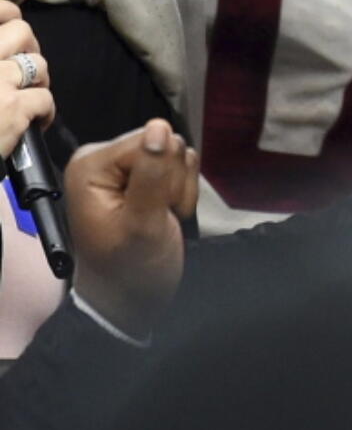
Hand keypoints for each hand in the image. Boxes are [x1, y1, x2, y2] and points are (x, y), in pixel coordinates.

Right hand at [0, 0, 52, 157]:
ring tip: (30, 93)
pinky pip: (45, 98)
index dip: (7, 13)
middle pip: (22, 32)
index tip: (10, 21)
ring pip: (38, 65)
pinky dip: (46, 112)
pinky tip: (37, 122)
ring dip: (38, 79)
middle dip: (29, 47)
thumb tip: (4, 56)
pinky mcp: (14, 107)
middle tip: (25, 64)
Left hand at [65, 118, 198, 339]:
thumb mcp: (142, 226)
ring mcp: (126, 167)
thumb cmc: (130, 270)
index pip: (147, 139)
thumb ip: (150, 175)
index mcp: (91, 165)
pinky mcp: (146, 174)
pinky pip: (181, 163)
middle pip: (163, 142)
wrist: (131, 302)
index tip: (153, 210)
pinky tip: (168, 213)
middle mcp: (104, 159)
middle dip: (172, 182)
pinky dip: (183, 191)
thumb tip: (158, 128)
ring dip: (179, 188)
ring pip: (176, 152)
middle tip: (157, 217)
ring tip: (161, 218)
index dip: (162, 174)